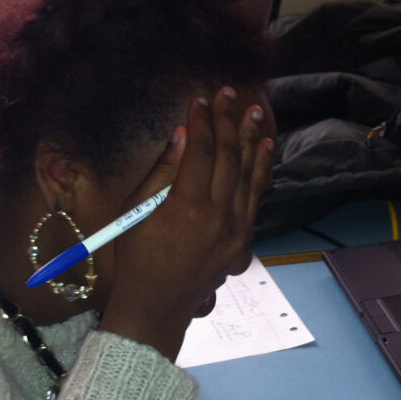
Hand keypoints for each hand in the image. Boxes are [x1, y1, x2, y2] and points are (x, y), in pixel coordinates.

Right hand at [99, 86, 274, 359]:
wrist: (157, 306)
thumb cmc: (136, 257)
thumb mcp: (137, 212)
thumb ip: (162, 171)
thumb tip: (182, 134)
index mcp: (186, 206)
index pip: (201, 151)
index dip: (202, 121)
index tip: (200, 99)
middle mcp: (217, 216)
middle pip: (228, 157)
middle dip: (228, 121)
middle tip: (228, 93)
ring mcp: (235, 230)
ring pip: (248, 175)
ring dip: (251, 139)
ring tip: (254, 111)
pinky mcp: (242, 240)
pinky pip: (255, 197)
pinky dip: (261, 170)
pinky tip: (264, 148)